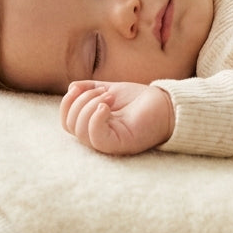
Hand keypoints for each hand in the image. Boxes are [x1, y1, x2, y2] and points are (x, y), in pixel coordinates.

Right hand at [60, 80, 174, 154]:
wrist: (165, 104)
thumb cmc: (139, 100)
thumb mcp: (109, 89)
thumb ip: (90, 89)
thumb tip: (72, 87)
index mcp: (92, 125)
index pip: (67, 121)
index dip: (67, 103)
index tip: (79, 87)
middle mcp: (98, 137)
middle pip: (71, 125)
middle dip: (81, 102)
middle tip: (104, 93)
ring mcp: (108, 143)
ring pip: (80, 131)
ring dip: (89, 106)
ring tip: (109, 98)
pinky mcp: (119, 144)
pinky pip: (96, 137)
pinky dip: (95, 119)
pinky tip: (106, 106)